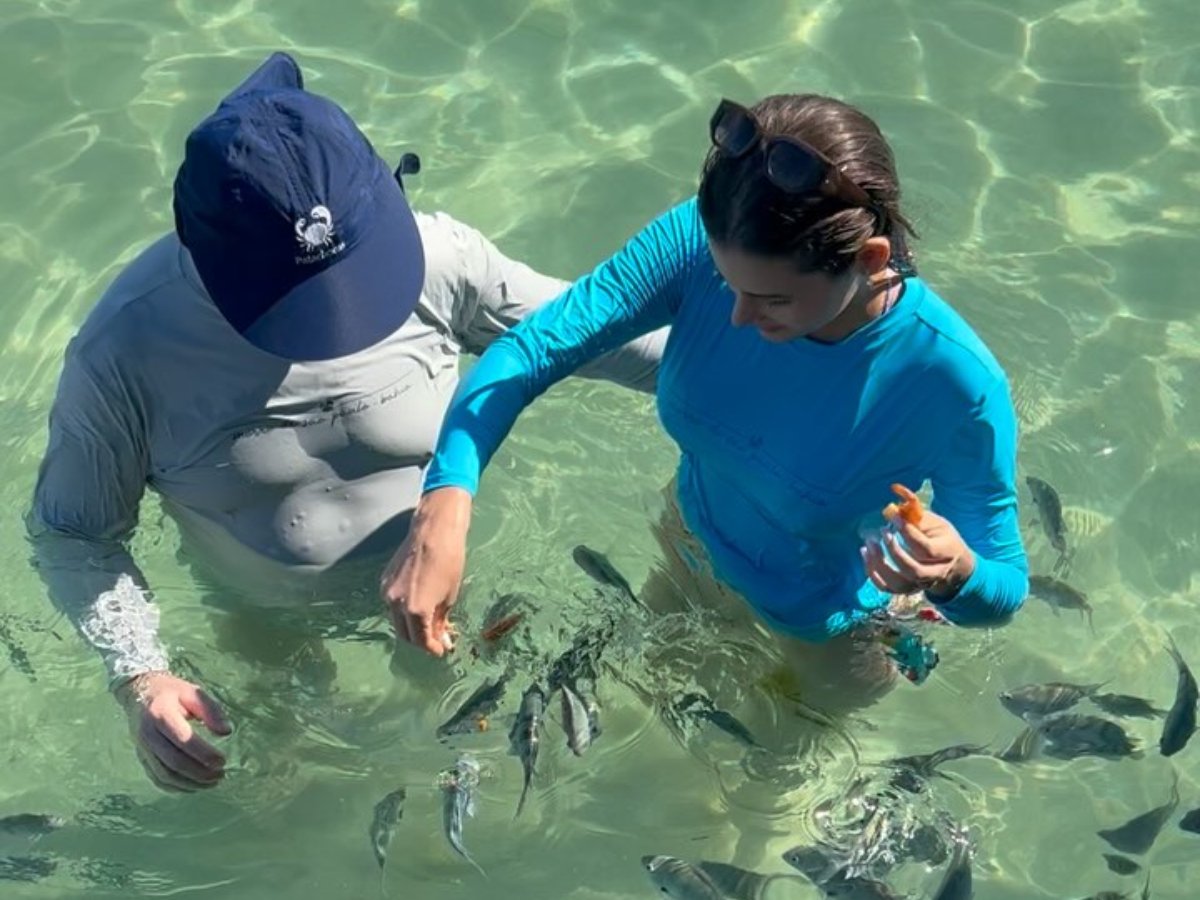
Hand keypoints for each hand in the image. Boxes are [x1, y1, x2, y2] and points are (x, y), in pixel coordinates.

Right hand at [115, 671, 230, 792]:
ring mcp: (142, 748)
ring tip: (212, 782)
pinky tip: (194, 786)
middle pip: (173, 761)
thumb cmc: (172, 692)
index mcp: (160, 713)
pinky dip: (176, 787)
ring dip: (190, 783)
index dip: (203, 753)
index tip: (223, 761)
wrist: (139, 693)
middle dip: (199, 772)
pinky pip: (157, 778)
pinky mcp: (142, 757)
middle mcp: (147, 733)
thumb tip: (226, 732)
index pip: (182, 739)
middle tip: (221, 775)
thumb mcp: (193, 692)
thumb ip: (212, 710)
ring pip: (164, 774)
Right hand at [380, 487, 472, 656]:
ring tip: (430, 624)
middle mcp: (396, 604)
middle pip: (405, 635)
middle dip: (421, 641)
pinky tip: (418, 606)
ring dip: (411, 627)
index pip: (421, 641)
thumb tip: (441, 639)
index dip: (433, 649)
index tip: (443, 649)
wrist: (434, 530)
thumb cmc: (449, 561)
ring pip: (397, 621)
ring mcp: (387, 592)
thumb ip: (441, 621)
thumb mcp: (450, 596)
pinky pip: (392, 605)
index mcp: (415, 610)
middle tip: (437, 640)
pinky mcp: (384, 581)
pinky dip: (404, 611)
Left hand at [862, 508, 974, 598]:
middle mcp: (936, 573)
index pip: (925, 548)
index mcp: (947, 553)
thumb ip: (918, 514)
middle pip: (914, 570)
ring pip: (900, 583)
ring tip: (869, 544)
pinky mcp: (909, 589)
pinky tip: (866, 555)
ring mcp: (922, 584)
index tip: (893, 517)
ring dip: (880, 565)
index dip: (907, 532)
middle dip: (894, 552)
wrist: (956, 567)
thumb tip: (895, 495)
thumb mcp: (938, 523)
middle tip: (883, 531)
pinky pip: (888, 588)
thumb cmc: (942, 539)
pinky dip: (873, 574)